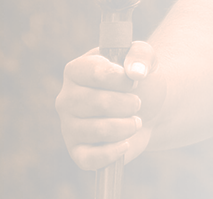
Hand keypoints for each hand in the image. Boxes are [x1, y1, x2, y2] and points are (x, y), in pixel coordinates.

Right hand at [56, 40, 162, 169]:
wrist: (146, 109)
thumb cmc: (138, 79)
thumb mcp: (145, 57)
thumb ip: (141, 55)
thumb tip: (135, 72)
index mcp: (76, 70)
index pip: (96, 73)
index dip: (122, 79)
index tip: (134, 80)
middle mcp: (66, 99)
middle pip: (100, 103)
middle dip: (129, 104)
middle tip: (137, 103)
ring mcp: (69, 127)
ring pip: (100, 130)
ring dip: (128, 126)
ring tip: (135, 121)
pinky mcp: (77, 152)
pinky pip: (92, 158)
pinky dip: (115, 151)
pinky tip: (126, 143)